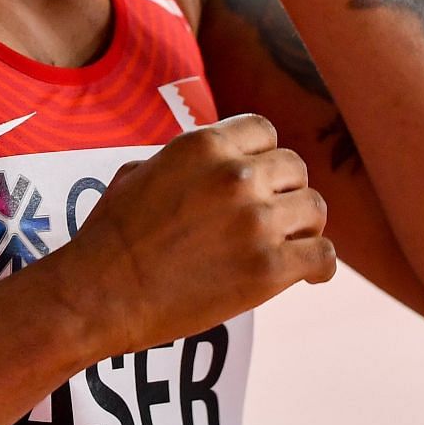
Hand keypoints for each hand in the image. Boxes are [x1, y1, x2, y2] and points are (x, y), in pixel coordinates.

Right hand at [44, 113, 335, 354]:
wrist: (101, 293)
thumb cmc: (111, 237)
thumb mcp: (139, 172)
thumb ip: (184, 162)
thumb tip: (207, 164)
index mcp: (204, 144)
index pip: (264, 131)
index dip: (264, 156)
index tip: (261, 179)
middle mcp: (236, 175)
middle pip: (295, 168)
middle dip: (286, 191)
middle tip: (278, 217)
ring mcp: (255, 220)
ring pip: (315, 208)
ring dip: (306, 226)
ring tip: (293, 245)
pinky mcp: (268, 267)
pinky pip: (322, 256)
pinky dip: (320, 266)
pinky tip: (310, 275)